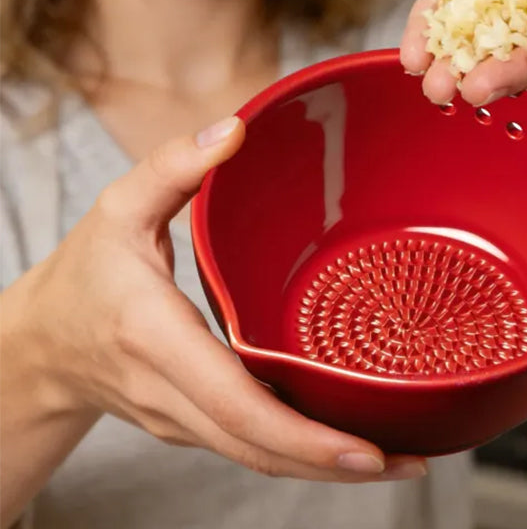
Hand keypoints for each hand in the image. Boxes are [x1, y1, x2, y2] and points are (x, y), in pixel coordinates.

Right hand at [22, 117, 425, 481]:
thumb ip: (173, 165)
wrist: (41, 345)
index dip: (304, 436)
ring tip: (398, 459)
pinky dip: (299, 453)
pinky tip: (343, 443)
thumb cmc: (84, 275)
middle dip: (339, 464)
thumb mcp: (117, 209)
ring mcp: (181, 420)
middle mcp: (172, 393)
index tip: (367, 447)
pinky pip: (249, 448)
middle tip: (413, 461)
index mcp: (156, 338)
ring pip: (259, 460)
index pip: (236, 404)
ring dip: (327, 467)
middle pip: (261, 449)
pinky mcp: (191, 426)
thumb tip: (233, 130)